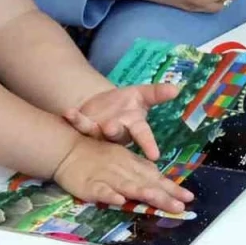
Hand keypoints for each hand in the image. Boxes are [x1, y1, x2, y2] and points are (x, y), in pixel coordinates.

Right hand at [52, 137, 194, 213]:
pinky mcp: (90, 184)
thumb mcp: (123, 160)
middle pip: (146, 184)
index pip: (155, 178)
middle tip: (181, 206)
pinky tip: (118, 200)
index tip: (189, 197)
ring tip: (157, 200)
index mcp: (132, 164)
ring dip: (143, 193)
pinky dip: (109, 195)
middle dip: (164, 195)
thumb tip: (162, 184)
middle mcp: (123, 169)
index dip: (171, 188)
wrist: (69, 148)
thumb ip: (140, 172)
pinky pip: (101, 190)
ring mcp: (107, 176)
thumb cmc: (98, 154)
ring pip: (127, 186)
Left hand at [64, 84, 179, 160]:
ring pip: (98, 134)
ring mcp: (101, 134)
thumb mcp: (142, 94)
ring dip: (94, 128)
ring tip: (96, 124)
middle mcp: (119, 133)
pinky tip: (69, 112)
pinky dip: (75, 118)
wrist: (101, 104)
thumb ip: (157, 93)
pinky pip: (80, 124)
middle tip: (112, 128)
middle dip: (115, 132)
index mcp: (134, 125)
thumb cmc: (125, 102)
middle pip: (118, 135)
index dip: (149, 145)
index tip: (155, 156)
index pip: (144, 135)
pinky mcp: (85, 129)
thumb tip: (176, 88)